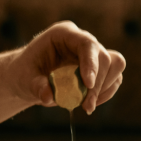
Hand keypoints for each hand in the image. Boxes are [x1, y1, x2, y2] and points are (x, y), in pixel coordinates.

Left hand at [7, 21, 125, 114]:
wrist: (29, 79)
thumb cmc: (26, 74)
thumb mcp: (25, 80)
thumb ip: (37, 87)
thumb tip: (49, 96)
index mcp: (64, 34)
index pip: (87, 44)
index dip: (91, 64)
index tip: (87, 85)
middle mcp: (82, 41)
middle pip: (105, 57)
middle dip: (97, 84)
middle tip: (85, 106)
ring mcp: (93, 54)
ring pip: (115, 66)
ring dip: (104, 88)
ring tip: (86, 105)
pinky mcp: (100, 68)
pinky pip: (114, 79)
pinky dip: (105, 94)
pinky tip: (89, 103)